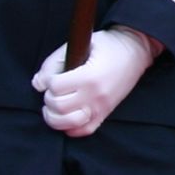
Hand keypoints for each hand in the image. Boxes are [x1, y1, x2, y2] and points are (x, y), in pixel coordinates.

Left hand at [30, 27, 157, 135]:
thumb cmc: (108, 45)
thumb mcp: (80, 44)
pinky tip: (68, 115)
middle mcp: (95, 95)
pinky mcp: (106, 113)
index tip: (51, 76)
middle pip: (58, 106)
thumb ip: (54, 62)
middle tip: (53, 90)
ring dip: (55, 116)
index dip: (47, 81)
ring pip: (67, 124)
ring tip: (55, 105)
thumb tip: (38, 84)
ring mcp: (102, 107)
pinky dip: (71, 127)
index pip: (55, 87)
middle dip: (49, 98)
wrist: (136, 51)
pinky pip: (83, 130)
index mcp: (89, 76)